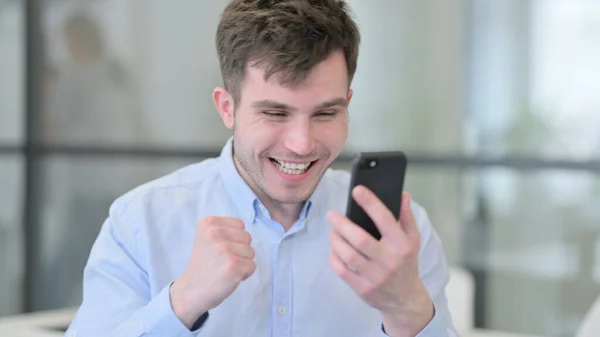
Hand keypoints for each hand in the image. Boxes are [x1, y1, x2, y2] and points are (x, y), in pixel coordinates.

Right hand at [170, 216, 255, 328]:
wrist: (191, 290)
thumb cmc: (203, 264)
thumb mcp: (206, 238)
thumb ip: (224, 230)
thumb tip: (245, 233)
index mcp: (208, 223)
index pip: (240, 224)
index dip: (235, 239)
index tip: (221, 249)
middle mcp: (215, 233)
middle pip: (247, 237)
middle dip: (240, 250)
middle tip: (223, 260)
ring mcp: (225, 249)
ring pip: (251, 252)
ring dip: (242, 262)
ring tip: (225, 268)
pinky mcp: (234, 265)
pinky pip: (252, 266)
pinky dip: (244, 274)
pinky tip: (229, 277)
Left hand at [327, 186, 432, 336]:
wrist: (405, 299)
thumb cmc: (406, 264)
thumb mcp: (412, 240)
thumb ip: (406, 217)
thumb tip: (403, 194)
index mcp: (402, 246)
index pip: (385, 220)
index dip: (370, 203)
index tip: (357, 190)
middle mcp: (389, 261)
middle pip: (360, 239)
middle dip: (342, 224)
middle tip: (332, 214)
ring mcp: (375, 277)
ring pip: (348, 254)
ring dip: (336, 239)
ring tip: (333, 231)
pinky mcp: (362, 289)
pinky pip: (342, 270)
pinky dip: (334, 257)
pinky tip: (334, 249)